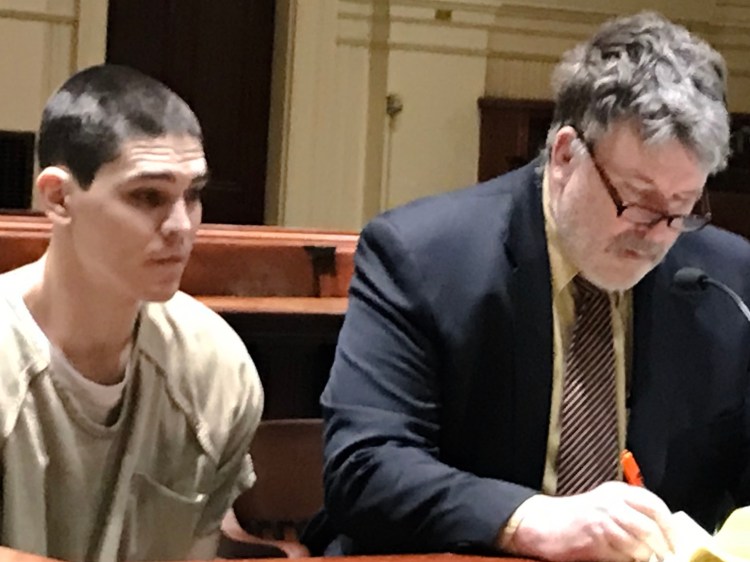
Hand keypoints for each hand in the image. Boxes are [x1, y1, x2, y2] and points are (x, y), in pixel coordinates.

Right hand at [507, 482, 674, 561]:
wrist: (543, 523)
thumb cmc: (576, 520)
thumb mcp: (606, 509)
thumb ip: (631, 517)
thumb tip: (663, 538)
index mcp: (618, 491)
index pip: (654, 504)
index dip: (669, 526)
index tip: (677, 543)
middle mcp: (611, 500)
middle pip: (650, 524)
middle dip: (663, 546)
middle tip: (668, 558)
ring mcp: (602, 516)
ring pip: (639, 541)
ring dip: (646, 556)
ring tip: (645, 560)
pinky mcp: (593, 535)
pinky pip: (621, 553)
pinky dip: (628, 559)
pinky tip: (625, 560)